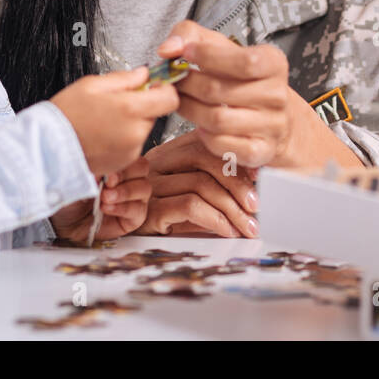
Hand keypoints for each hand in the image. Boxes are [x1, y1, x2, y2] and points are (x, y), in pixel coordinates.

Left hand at [50, 157, 150, 241]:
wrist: (63, 222)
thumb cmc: (70, 196)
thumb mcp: (75, 179)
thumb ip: (89, 170)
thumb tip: (101, 169)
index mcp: (115, 163)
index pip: (130, 153)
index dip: (121, 160)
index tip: (105, 170)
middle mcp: (127, 178)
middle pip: (142, 168)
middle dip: (125, 175)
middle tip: (107, 183)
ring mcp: (132, 198)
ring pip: (144, 188)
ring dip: (124, 192)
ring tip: (104, 198)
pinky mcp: (133, 217)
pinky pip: (139, 210)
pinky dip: (123, 208)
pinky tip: (106, 208)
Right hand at [51, 66, 178, 174]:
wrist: (48, 148)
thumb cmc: (66, 115)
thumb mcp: (91, 84)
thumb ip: (124, 78)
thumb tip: (143, 74)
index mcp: (130, 109)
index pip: (170, 98)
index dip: (163, 89)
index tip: (152, 86)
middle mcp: (135, 132)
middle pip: (156, 113)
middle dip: (142, 106)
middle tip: (116, 102)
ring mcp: (131, 150)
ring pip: (144, 129)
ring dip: (132, 122)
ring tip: (105, 120)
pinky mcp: (124, 162)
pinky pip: (134, 144)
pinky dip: (124, 138)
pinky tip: (103, 134)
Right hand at [132, 130, 259, 237]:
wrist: (119, 233)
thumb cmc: (166, 216)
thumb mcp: (194, 196)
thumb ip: (216, 187)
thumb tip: (253, 192)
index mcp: (173, 151)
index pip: (209, 146)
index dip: (236, 162)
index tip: (259, 179)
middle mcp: (160, 162)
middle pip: (206, 161)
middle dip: (238, 186)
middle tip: (257, 208)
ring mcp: (152, 185)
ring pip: (201, 185)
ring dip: (231, 209)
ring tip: (247, 226)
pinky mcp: (149, 209)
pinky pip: (189, 206)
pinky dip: (215, 219)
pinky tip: (226, 231)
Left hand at [155, 20, 314, 168]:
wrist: (271, 116)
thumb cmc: (242, 79)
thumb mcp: (223, 48)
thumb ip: (192, 36)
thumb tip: (168, 48)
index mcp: (273, 64)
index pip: (244, 61)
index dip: (208, 56)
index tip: (185, 53)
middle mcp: (276, 95)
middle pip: (219, 90)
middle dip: (188, 84)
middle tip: (174, 81)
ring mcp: (271, 126)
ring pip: (217, 119)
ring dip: (189, 109)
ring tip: (182, 100)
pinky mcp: (260, 151)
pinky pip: (221, 144)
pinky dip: (204, 135)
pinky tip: (201, 123)